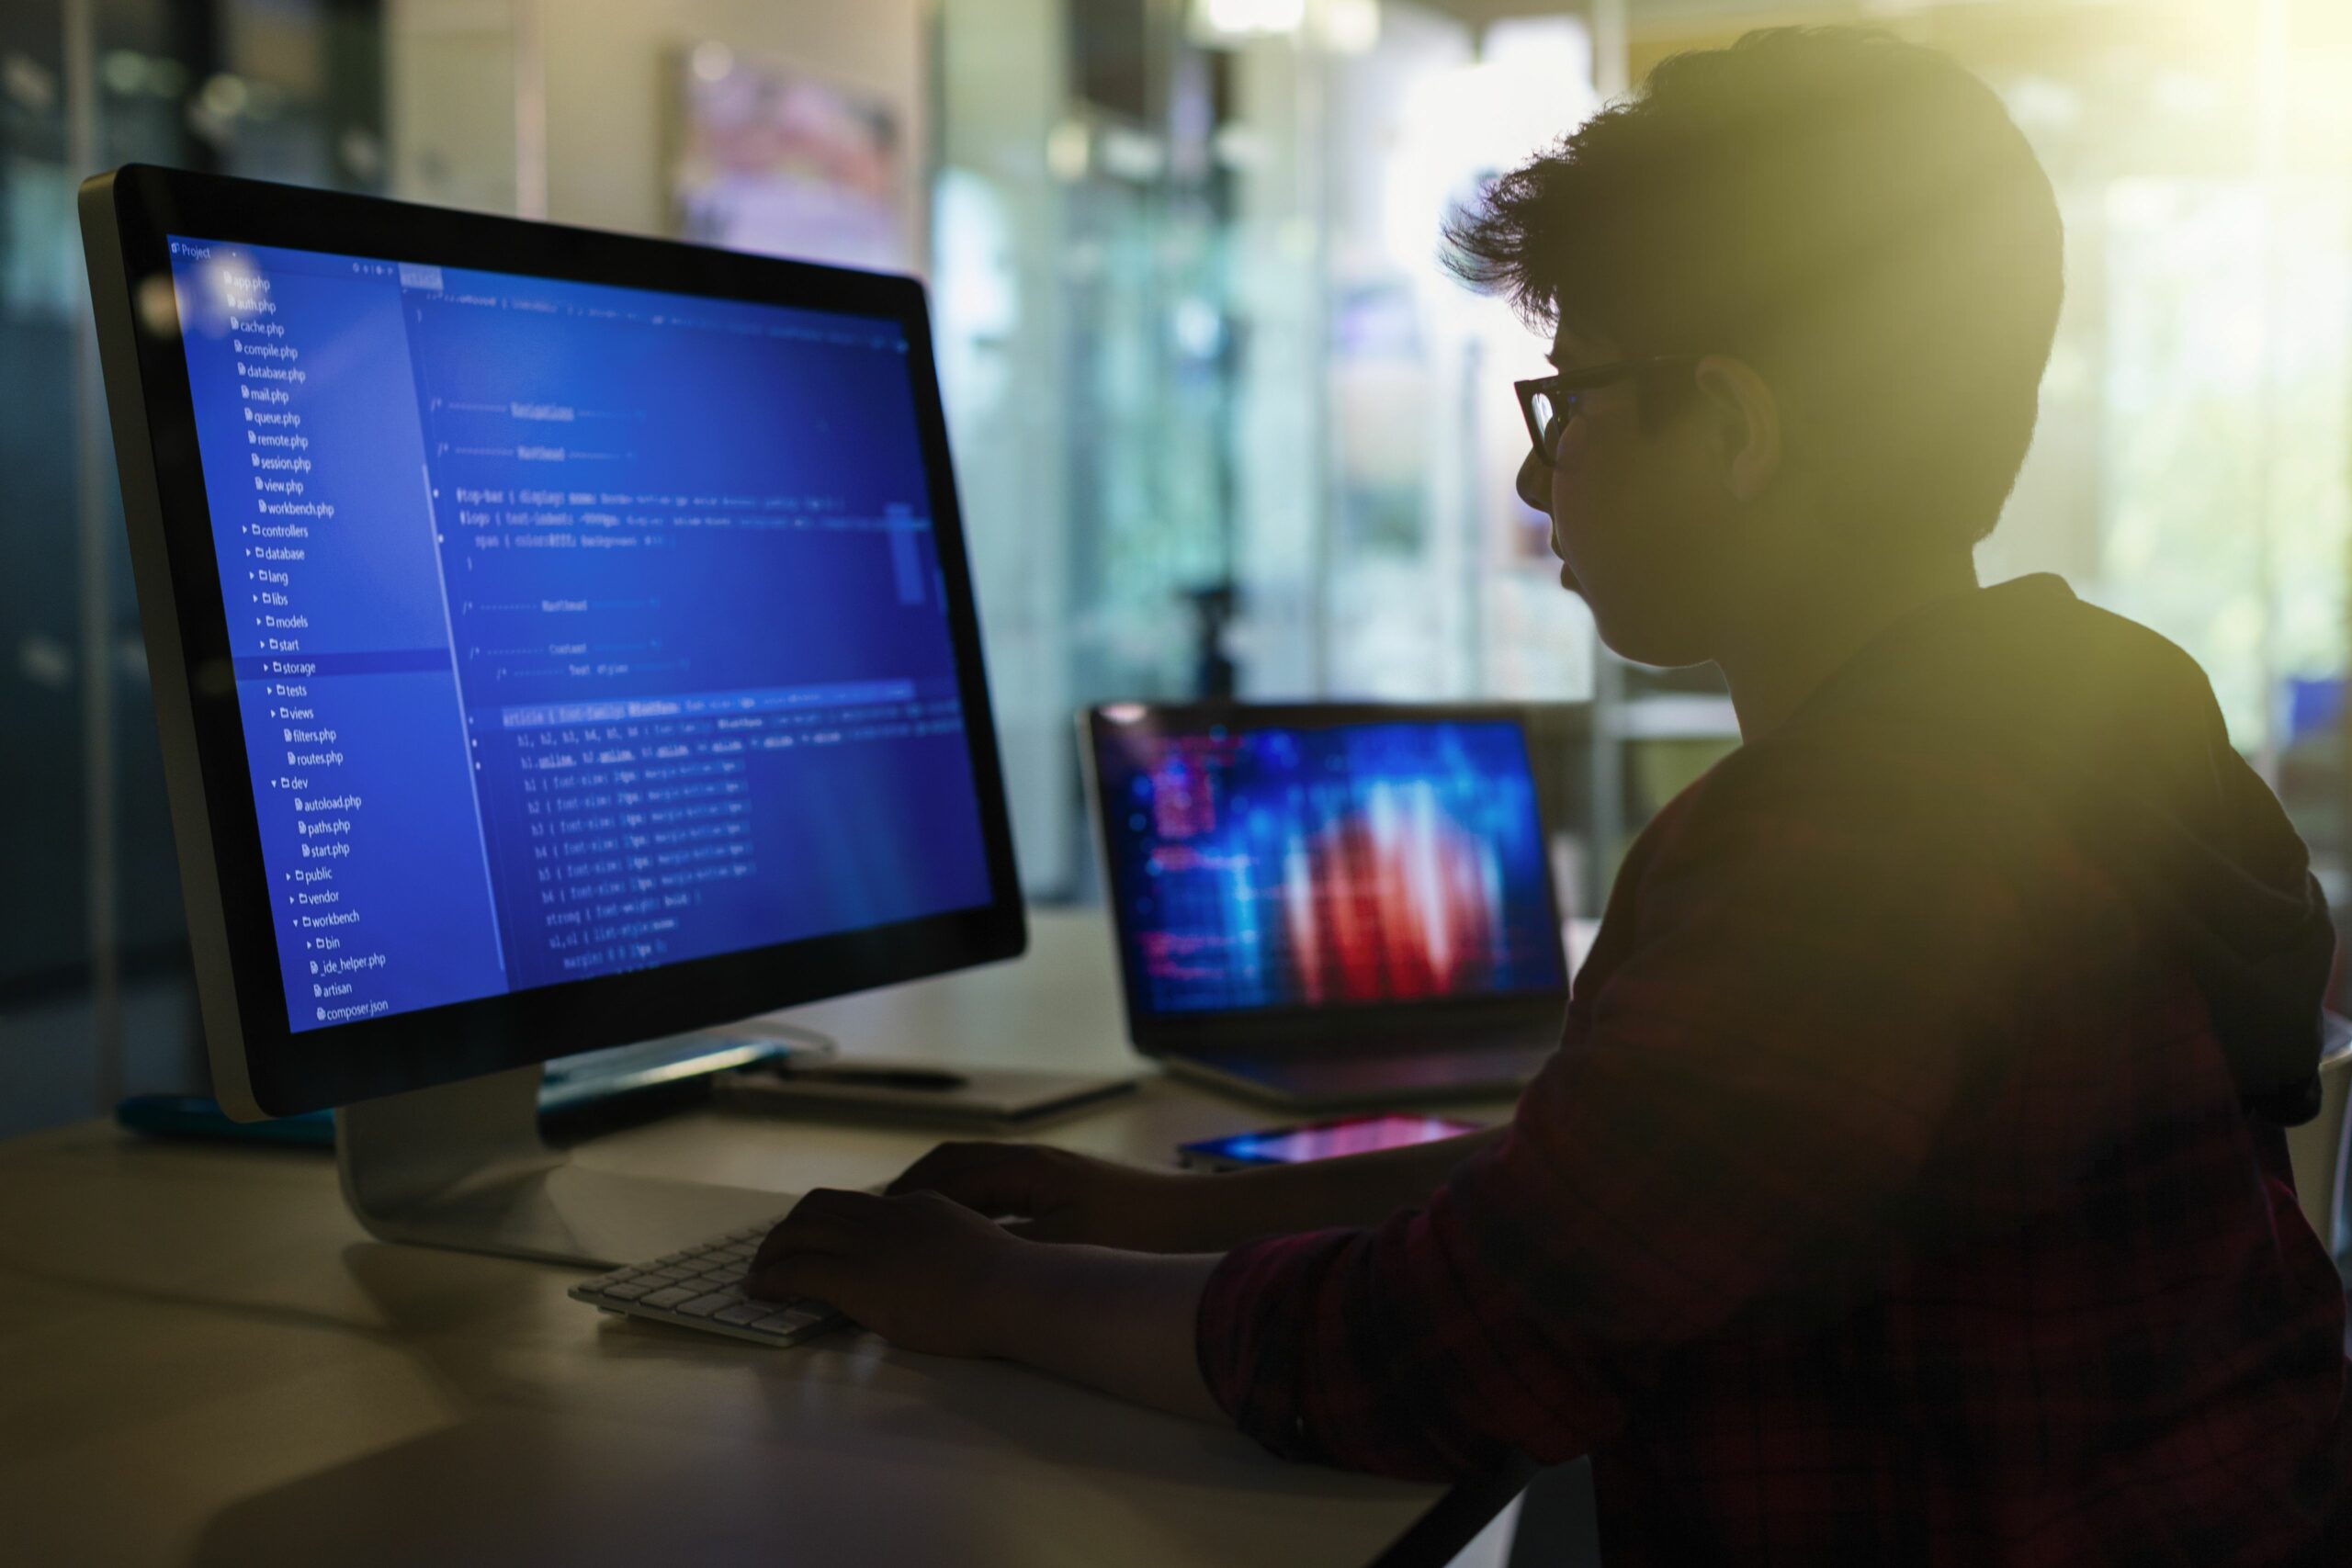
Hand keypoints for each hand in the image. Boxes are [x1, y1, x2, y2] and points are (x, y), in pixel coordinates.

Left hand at [746, 1187, 1018, 1357]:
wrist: (1012, 1290)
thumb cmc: (1008, 1286)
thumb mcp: (974, 1251)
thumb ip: (945, 1252)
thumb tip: (934, 1272)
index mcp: (918, 1207)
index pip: (861, 1205)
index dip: (830, 1220)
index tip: (817, 1239)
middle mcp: (888, 1216)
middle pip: (820, 1205)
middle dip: (790, 1227)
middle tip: (775, 1254)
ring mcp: (870, 1244)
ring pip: (799, 1229)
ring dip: (771, 1251)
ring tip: (759, 1274)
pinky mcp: (856, 1277)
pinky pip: (798, 1269)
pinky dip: (771, 1277)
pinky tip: (761, 1292)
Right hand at [886, 1141, 1223, 1251]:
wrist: (1199, 1217)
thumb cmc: (1138, 1233)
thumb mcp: (1066, 1248)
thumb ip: (1007, 1247)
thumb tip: (956, 1253)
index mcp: (1024, 1167)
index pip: (944, 1172)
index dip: (903, 1198)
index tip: (871, 1226)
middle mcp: (1032, 1159)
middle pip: (954, 1164)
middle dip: (911, 1191)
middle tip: (876, 1227)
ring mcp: (1050, 1171)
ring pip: (978, 1176)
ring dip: (943, 1197)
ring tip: (911, 1233)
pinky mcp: (1067, 1188)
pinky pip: (1002, 1188)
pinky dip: (973, 1206)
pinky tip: (971, 1239)